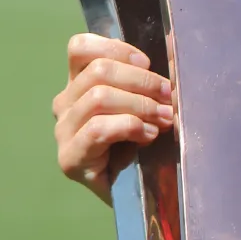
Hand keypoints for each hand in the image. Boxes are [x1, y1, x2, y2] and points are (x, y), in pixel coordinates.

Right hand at [52, 33, 174, 204]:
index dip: (115, 48)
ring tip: (164, 119)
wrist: (140, 197)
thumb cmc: (146, 145)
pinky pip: (98, 129)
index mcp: (79, 83)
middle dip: (141, 82)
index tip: (147, 63)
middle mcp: (65, 104)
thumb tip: (176, 42)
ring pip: (98, 98)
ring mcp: (64, 131)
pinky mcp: (70, 158)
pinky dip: (129, 127)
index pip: (80, 48)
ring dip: (140, 105)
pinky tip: (148, 136)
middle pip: (97, 72)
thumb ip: (156, 76)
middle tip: (169, 98)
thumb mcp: (150, 104)